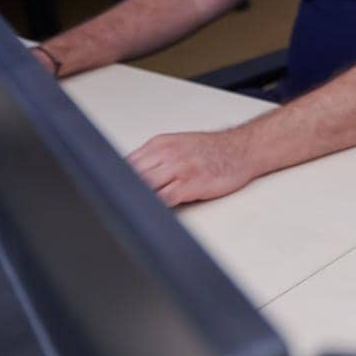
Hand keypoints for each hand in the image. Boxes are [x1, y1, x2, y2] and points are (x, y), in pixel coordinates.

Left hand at [127, 129, 256, 205]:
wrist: (242, 149)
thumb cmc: (212, 151)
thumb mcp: (177, 145)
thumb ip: (154, 159)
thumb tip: (129, 177)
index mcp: (159, 144)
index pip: (124, 164)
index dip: (116, 182)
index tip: (113, 194)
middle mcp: (166, 154)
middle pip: (130, 177)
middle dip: (124, 192)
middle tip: (120, 206)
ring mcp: (179, 169)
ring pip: (144, 188)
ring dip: (138, 201)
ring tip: (135, 212)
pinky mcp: (191, 184)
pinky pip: (163, 199)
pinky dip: (155, 207)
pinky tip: (154, 211)